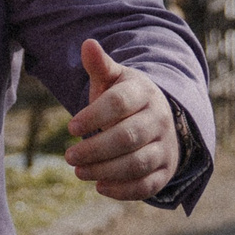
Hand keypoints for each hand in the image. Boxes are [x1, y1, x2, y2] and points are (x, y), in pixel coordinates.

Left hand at [64, 40, 179, 201]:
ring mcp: (165, 146)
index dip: (94, 115)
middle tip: (68, 156)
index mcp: (144, 93)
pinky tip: (100, 187)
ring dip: (105, 170)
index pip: (120, 103)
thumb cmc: (125, 99)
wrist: (159, 120)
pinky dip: (123, 190)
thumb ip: (100, 66)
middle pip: (128, 137)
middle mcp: (159, 119)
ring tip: (79, 172)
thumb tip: (87, 43)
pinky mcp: (165, 171)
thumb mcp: (114, 80)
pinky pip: (147, 185)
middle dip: (96, 149)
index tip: (70, 127)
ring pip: (137, 163)